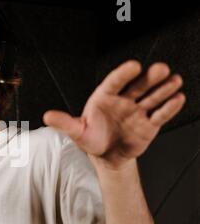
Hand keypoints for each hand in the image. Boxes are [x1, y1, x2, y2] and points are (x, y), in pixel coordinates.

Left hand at [43, 60, 185, 169]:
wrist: (107, 157)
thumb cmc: (91, 139)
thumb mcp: (76, 131)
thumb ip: (64, 123)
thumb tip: (47, 116)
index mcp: (104, 98)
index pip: (114, 82)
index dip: (124, 74)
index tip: (133, 66)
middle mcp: (123, 101)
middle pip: (138, 86)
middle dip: (150, 78)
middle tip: (160, 69)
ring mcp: (137, 111)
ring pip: (152, 97)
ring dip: (164, 89)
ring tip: (174, 80)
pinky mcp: (149, 123)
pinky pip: (160, 114)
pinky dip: (169, 107)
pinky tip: (177, 98)